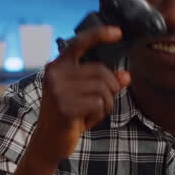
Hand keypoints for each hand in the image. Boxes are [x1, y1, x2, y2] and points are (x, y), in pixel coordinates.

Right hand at [34, 26, 131, 163]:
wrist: (48, 143)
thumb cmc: (68, 117)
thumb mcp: (85, 96)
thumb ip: (103, 83)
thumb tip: (126, 76)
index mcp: (57, 66)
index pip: (79, 43)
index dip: (99, 35)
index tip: (118, 32)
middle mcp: (55, 74)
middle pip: (101, 72)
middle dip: (110, 90)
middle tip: (100, 106)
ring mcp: (59, 90)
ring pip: (103, 89)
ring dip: (106, 105)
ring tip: (91, 114)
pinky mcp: (65, 107)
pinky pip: (99, 104)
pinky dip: (99, 115)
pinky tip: (85, 122)